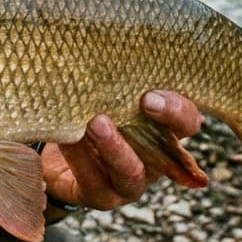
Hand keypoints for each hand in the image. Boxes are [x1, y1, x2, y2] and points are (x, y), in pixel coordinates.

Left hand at [40, 90, 202, 210]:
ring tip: (96, 122)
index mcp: (162, 130)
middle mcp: (152, 160)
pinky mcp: (100, 197)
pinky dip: (80, 158)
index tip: (151, 95)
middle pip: (171, 151)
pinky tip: (68, 137)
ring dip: (115, 146)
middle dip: (157, 127)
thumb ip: (112, 79)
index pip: (187, 121)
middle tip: (141, 101)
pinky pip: (92, 181)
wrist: (55, 153)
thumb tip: (103, 45)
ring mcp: (128, 183)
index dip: (176, 110)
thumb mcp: (102, 92)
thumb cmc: (86, 111)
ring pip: (131, 172)